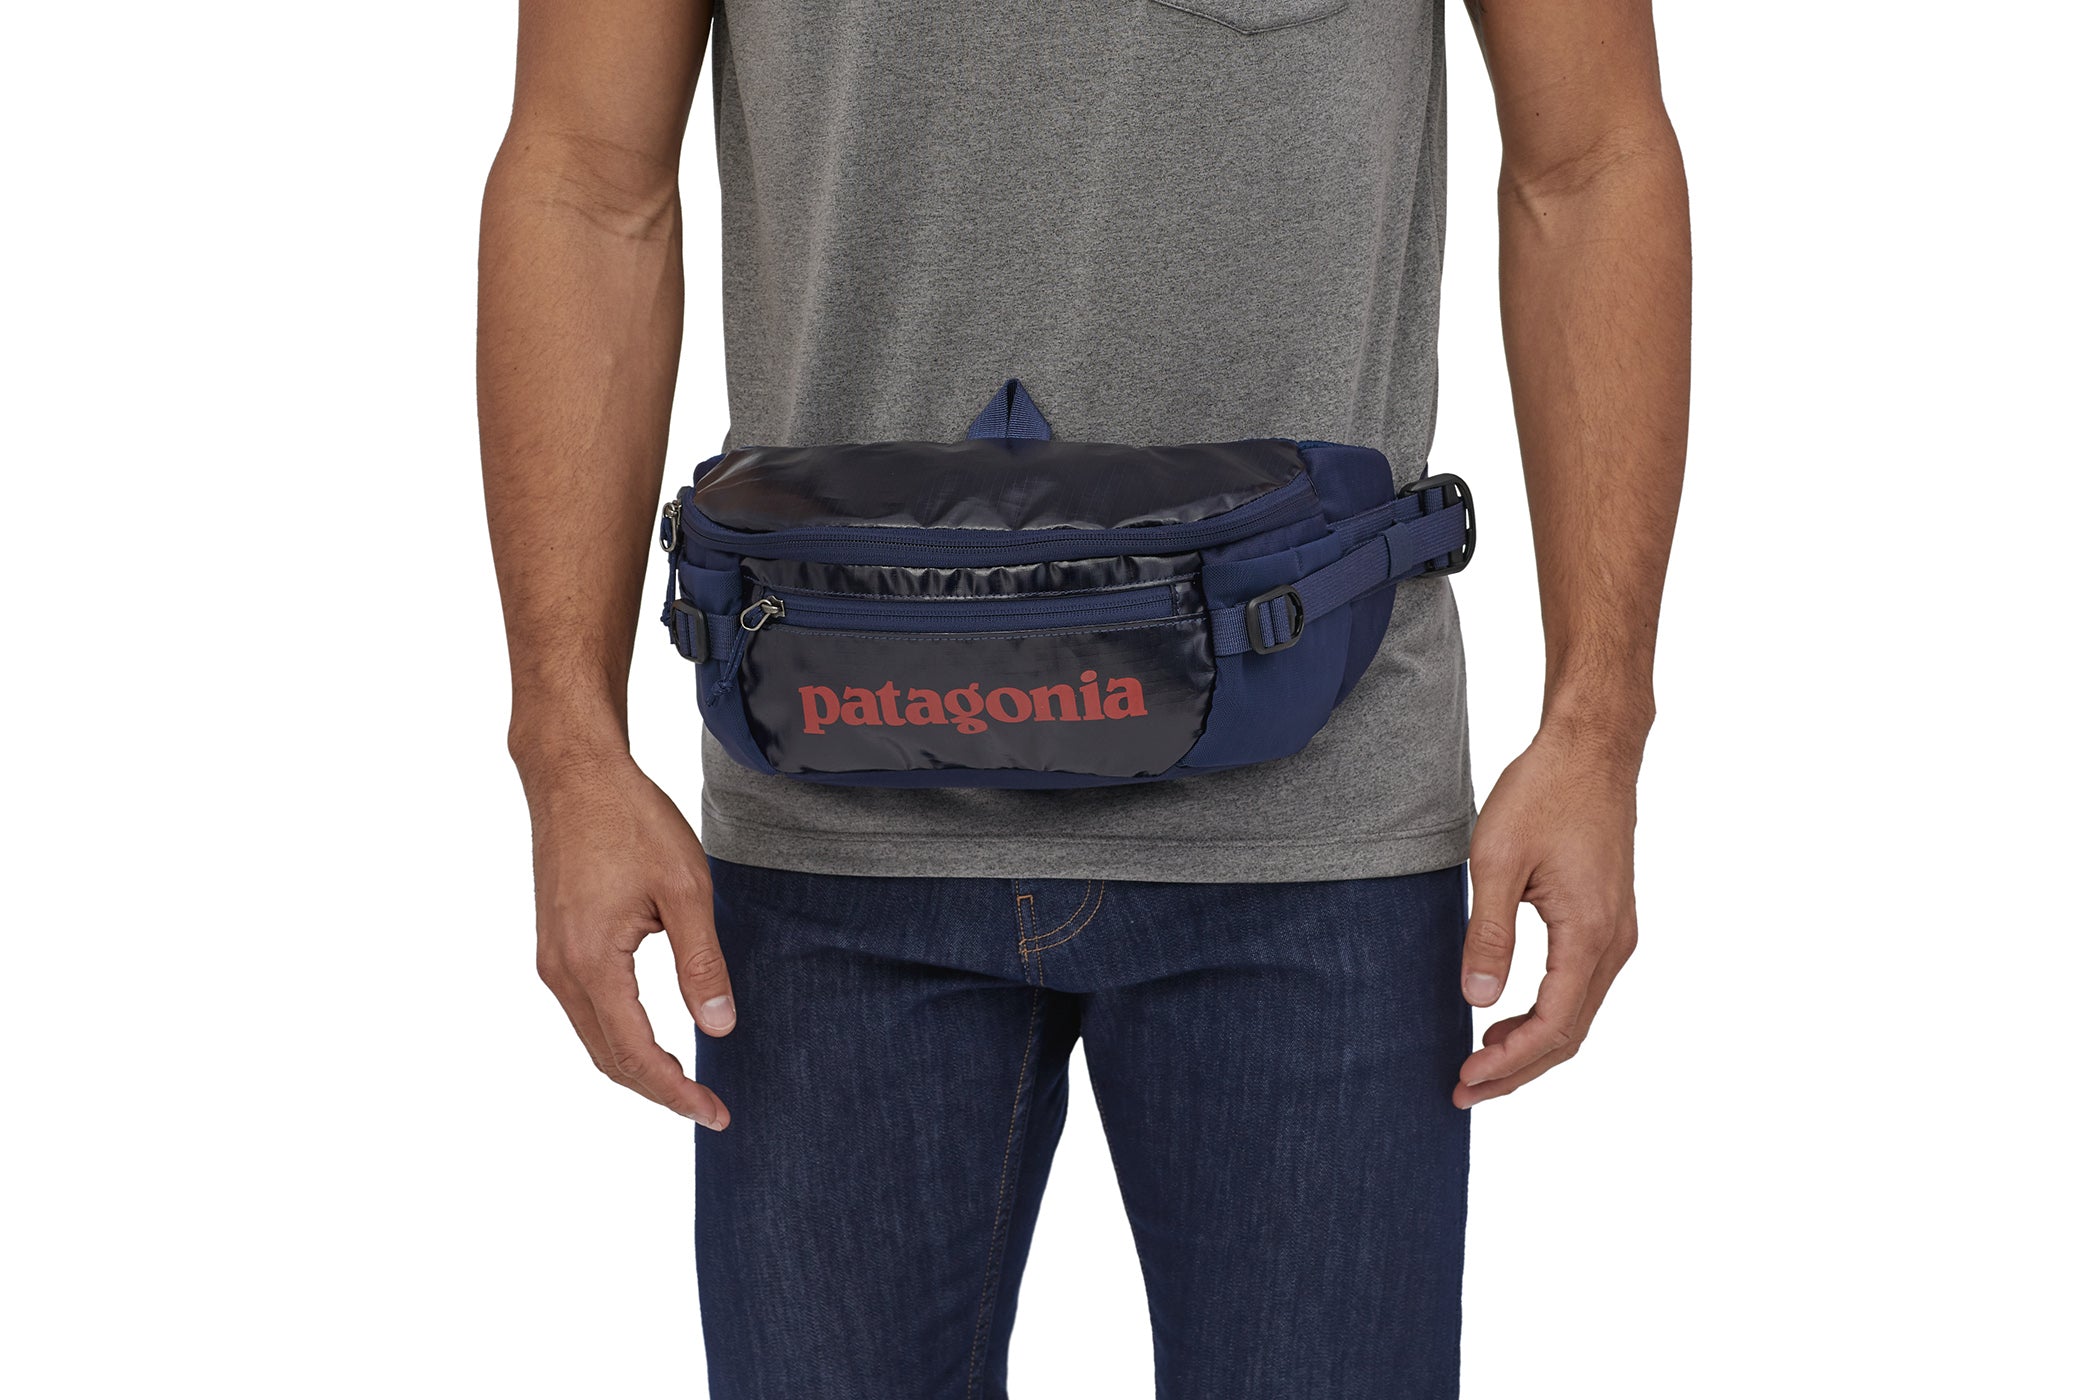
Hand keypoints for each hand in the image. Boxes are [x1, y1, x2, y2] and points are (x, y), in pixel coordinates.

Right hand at [520, 751, 733, 1126]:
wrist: (573, 774)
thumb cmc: (630, 820)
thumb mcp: (686, 888)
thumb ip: (701, 962)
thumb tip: (718, 1027)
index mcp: (592, 963)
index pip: (636, 1054)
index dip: (677, 1092)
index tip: (715, 1112)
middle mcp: (561, 970)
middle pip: (608, 1059)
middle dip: (659, 1091)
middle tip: (709, 1108)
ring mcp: (552, 959)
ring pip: (593, 1039)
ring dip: (637, 1068)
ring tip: (686, 1084)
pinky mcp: (555, 944)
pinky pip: (585, 1011)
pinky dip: (619, 1037)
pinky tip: (652, 1039)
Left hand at [1454, 720, 1641, 1107]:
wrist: (1590, 750)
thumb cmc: (1544, 794)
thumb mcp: (1498, 861)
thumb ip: (1489, 935)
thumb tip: (1479, 1001)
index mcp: (1589, 934)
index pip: (1553, 1025)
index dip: (1509, 1062)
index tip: (1465, 1078)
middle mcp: (1614, 942)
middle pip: (1570, 1034)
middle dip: (1517, 1069)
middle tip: (1464, 1091)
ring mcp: (1617, 933)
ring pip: (1578, 1014)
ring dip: (1532, 1046)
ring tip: (1480, 1064)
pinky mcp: (1608, 921)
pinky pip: (1581, 988)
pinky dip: (1547, 1016)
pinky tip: (1508, 1018)